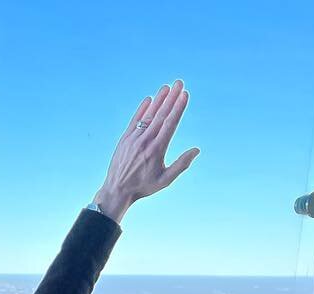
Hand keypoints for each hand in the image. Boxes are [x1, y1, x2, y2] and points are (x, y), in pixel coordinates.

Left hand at [94, 80, 198, 222]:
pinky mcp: (125, 139)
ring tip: (167, 87)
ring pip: (148, 115)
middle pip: (161, 115)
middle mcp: (146, 141)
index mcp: (157, 149)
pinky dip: (141, 109)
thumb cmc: (143, 186)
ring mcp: (134, 138)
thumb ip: (181, 164)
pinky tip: (148, 99)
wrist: (117, 190)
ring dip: (158, 100)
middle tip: (180, 83)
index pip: (170, 123)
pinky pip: (134, 121)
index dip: (178, 108)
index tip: (185, 95)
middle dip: (171, 98)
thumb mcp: (165, 180)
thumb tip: (197, 150)